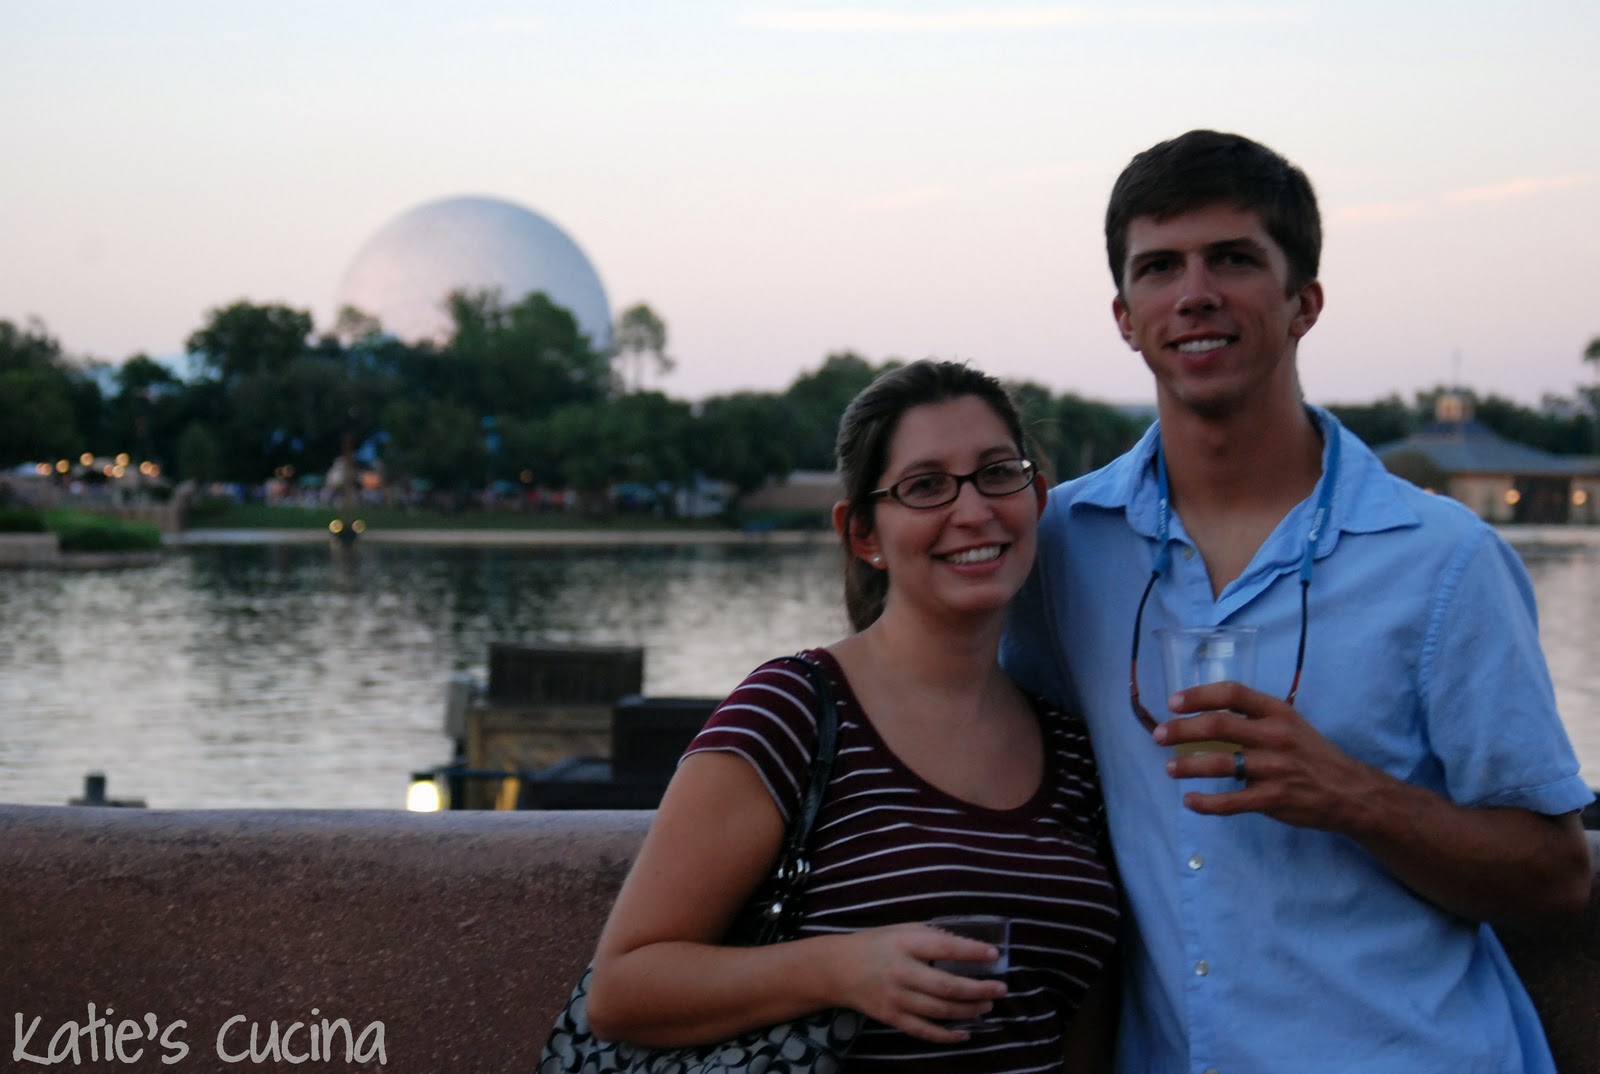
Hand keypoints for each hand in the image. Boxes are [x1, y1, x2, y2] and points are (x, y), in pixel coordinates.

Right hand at [831, 923, 1007, 1041]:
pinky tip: (965, 1033)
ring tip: (987, 1005)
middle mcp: (901, 972)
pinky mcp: (892, 1018)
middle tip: (1000, 989)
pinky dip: (947, 1036)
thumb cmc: (875, 944)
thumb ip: (930, 935)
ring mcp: (896, 998)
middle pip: (946, 986)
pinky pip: (924, 1031)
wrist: (837, 969)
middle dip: (978, 989)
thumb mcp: (901, 929)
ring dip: (969, 1011)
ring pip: (939, 1011)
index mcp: (904, 944)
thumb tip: (967, 944)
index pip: (944, 947)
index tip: (994, 955)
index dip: (971, 951)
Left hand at [1152, 681, 1381, 830]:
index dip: (1198, 695)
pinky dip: (1205, 803)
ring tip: (1170, 768)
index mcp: (1277, 712)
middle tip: (1159, 736)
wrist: (1349, 791)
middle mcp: (1274, 736)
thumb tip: (1206, 712)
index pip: (1232, 693)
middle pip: (1218, 725)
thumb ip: (1254, 716)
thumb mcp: (1289, 723)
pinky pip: (1230, 802)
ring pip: (1219, 763)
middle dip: (1181, 730)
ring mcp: (1274, 768)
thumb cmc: (1310, 754)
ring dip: (1187, 765)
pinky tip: (1190, 800)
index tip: (1173, 702)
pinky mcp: (1273, 799)